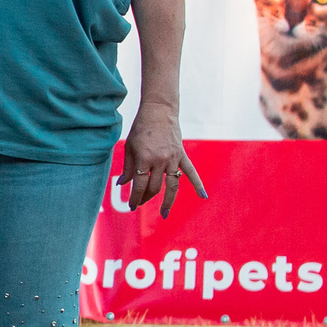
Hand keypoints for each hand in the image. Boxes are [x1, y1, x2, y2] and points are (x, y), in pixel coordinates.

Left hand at [121, 102, 205, 216]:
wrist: (159, 112)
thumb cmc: (140, 129)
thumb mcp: (129, 147)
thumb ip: (127, 167)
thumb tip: (122, 184)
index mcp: (144, 158)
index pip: (139, 184)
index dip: (134, 197)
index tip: (131, 205)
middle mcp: (160, 160)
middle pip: (155, 187)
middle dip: (146, 197)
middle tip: (140, 202)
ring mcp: (173, 158)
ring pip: (172, 185)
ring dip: (168, 200)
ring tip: (164, 213)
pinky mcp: (182, 155)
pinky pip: (191, 172)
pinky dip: (198, 184)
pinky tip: (203, 196)